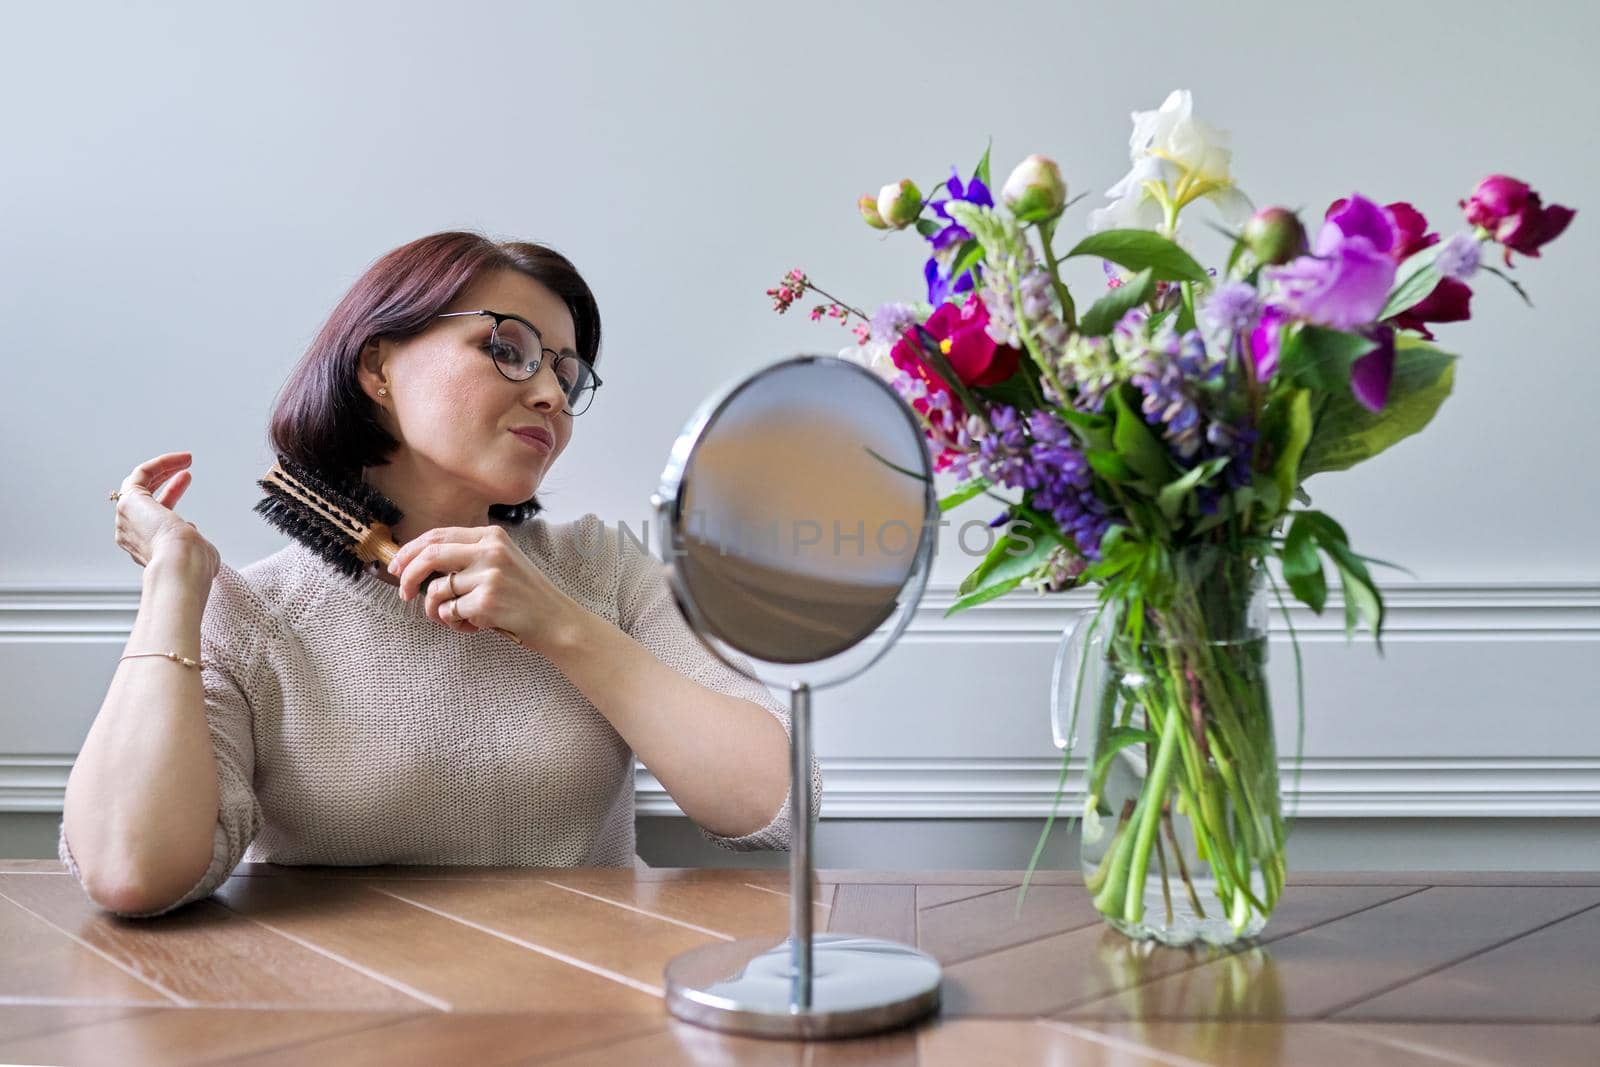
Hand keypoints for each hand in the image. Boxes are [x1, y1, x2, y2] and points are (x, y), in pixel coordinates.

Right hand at [113, 451, 218, 578]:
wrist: (179, 564)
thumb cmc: (191, 563)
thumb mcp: (198, 551)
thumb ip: (192, 540)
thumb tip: (192, 530)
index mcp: (148, 547)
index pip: (155, 516)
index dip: (171, 497)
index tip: (188, 486)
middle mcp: (132, 534)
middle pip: (144, 499)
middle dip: (166, 482)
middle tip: (186, 471)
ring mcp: (126, 518)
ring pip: (140, 485)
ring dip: (164, 469)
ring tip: (187, 459)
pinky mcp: (128, 502)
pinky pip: (141, 474)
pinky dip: (161, 464)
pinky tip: (181, 459)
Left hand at [387, 525, 582, 652]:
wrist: (555, 619)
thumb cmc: (524, 594)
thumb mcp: (501, 562)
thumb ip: (467, 557)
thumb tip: (416, 564)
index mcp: (491, 536)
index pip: (438, 536)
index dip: (410, 551)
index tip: (397, 567)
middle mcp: (490, 551)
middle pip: (430, 556)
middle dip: (408, 576)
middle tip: (405, 594)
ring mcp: (489, 575)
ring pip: (438, 591)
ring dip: (438, 610)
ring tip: (460, 618)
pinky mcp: (487, 601)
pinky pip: (449, 612)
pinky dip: (455, 624)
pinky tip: (476, 625)